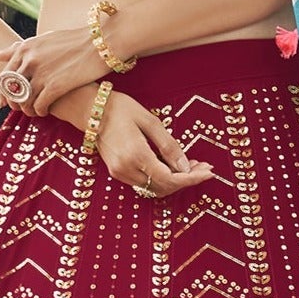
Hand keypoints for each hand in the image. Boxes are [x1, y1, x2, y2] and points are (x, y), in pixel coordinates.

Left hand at [0, 26, 102, 116]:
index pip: (3, 76)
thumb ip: (20, 49)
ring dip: (27, 110)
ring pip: (24, 100)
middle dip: (13, 104)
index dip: (3, 93)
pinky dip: (39, 112)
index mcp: (26, 48)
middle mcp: (30, 60)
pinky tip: (45, 112)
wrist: (102, 42)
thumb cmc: (75, 40)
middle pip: (11, 90)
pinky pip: (39, 105)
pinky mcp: (55, 86)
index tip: (5, 102)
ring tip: (35, 112)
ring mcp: (42, 73)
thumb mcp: (43, 39)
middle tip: (19, 110)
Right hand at [95, 90, 213, 196]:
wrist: (90, 109)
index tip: (209, 172)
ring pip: (154, 188)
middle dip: (186, 180)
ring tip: (192, 166)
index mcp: (136, 154)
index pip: (170, 178)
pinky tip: (172, 166)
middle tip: (204, 167)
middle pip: (164, 187)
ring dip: (175, 181)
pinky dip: (161, 178)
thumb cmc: (121, 109)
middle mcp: (126, 169)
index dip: (191, 178)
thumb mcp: (151, 121)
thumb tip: (186, 167)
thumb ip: (169, 146)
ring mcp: (119, 173)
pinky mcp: (117, 172)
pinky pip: (144, 183)